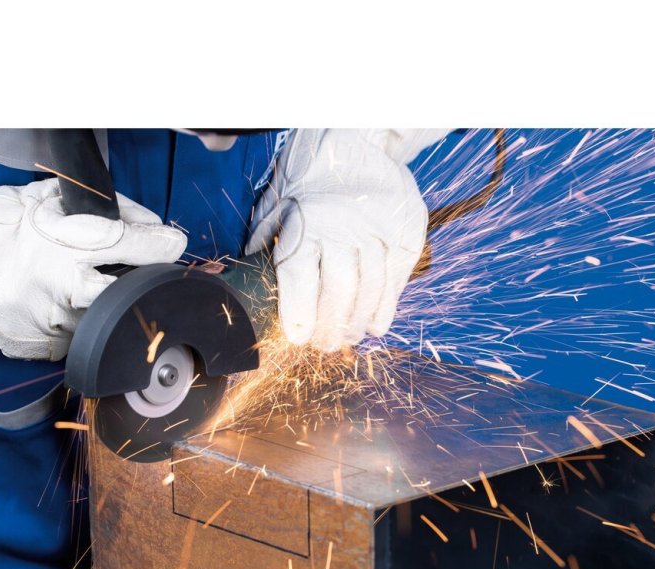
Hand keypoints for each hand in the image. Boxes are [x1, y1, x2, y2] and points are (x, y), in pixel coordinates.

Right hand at [0, 177, 186, 360]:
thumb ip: (106, 209)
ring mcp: (46, 318)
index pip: (129, 246)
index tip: (174, 246)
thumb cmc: (6, 222)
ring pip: (99, 324)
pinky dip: (75, 328)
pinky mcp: (34, 344)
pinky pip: (71, 343)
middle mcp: (59, 284)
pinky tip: (63, 310)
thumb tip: (152, 223)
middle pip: (123, 296)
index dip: (159, 246)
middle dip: (137, 289)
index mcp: (65, 244)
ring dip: (103, 311)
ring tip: (83, 291)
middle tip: (141, 282)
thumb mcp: (53, 200)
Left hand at [245, 129, 446, 350]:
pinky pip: (396, 279)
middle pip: (340, 290)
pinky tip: (374, 324)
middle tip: (325, 345)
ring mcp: (378, 230)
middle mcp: (344, 227)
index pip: (301, 276)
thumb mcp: (277, 204)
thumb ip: (266, 244)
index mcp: (307, 223)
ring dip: (358, 321)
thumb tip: (249, 281)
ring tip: (348, 337)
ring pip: (370, 288)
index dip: (298, 313)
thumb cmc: (309, 176)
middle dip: (331, 327)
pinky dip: (386, 306)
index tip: (297, 337)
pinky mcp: (405, 233)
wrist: (356, 138)